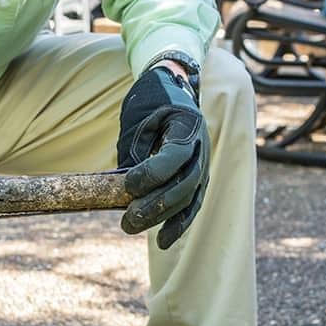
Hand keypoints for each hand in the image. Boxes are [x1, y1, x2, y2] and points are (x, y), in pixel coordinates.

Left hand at [118, 66, 209, 248]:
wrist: (172, 86)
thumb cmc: (150, 101)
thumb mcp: (138, 119)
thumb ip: (133, 151)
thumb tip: (121, 189)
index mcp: (188, 124)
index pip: (176, 155)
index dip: (154, 173)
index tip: (129, 185)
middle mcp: (202, 145)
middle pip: (185, 182)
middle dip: (155, 205)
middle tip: (127, 221)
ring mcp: (203, 161)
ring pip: (189, 196)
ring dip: (163, 217)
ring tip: (133, 228)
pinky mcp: (199, 176)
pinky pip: (193, 202)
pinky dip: (179, 222)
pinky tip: (163, 239)